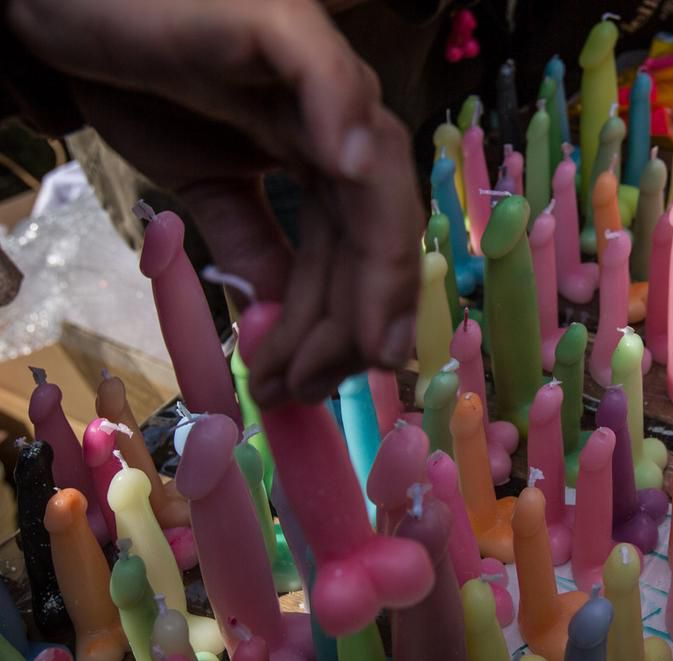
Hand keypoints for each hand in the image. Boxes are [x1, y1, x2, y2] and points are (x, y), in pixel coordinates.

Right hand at [7, 0, 422, 405]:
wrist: (72, 15)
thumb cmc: (145, 86)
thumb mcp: (205, 188)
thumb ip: (252, 247)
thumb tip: (282, 328)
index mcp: (329, 162)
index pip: (359, 253)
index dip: (346, 324)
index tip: (316, 389)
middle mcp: (343, 125)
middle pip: (379, 231)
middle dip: (357, 318)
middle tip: (318, 386)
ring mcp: (323, 77)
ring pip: (371, 177)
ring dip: (363, 269)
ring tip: (335, 347)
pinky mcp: (285, 28)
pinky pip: (328, 77)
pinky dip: (342, 120)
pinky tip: (346, 170)